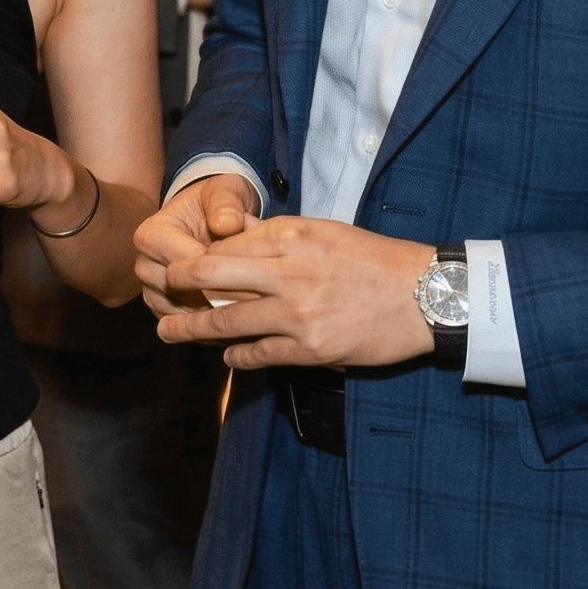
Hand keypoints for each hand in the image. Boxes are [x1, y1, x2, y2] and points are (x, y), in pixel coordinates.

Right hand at [133, 173, 257, 315]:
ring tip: (257, 314)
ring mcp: (151, 291)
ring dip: (218, 318)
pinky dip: (215, 329)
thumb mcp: (224, 191)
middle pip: (183, 294)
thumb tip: (228, 225)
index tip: (259, 275)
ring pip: (184, 316)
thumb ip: (226, 203)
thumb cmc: (217, 204)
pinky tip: (245, 324)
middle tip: (262, 301)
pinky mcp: (164, 310)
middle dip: (221, 297)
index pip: (186, 264)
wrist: (206, 219)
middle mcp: (144, 265)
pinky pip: (187, 328)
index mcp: (151, 234)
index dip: (222, 271)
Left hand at [152, 216, 435, 369]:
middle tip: (162, 290)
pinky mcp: (311, 347)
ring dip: (192, 329)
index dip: (198, 258)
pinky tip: (228, 356)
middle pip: (213, 277)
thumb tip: (237, 235)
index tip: (180, 266)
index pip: (227, 245)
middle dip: (179, 285)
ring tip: (170, 332)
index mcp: (292, 237)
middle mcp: (289, 273)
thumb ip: (280, 235)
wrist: (425, 296)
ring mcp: (298, 313)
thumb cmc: (376, 260)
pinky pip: (260, 354)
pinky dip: (238, 356)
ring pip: (228, 322)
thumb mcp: (325, 231)